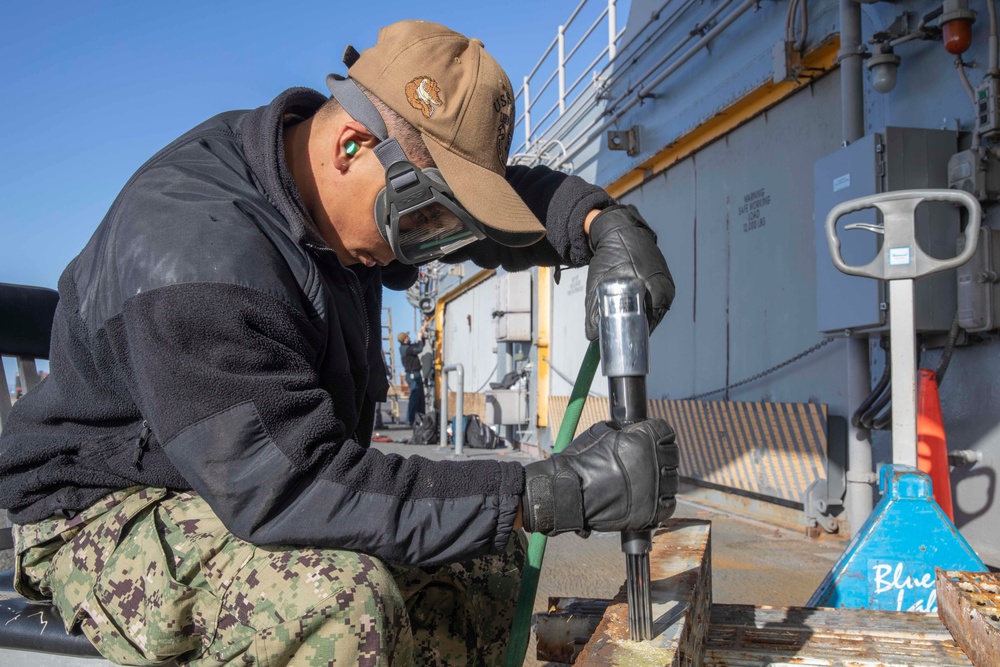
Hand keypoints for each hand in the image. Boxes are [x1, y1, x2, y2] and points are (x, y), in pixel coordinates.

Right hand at [521, 419, 678, 535]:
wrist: (568, 492)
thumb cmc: (579, 461)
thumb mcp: (599, 432)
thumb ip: (621, 431)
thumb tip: (626, 430)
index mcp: (644, 440)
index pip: (665, 431)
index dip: (657, 434)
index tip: (650, 439)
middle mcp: (654, 462)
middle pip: (672, 455)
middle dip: (660, 455)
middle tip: (646, 461)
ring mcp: (654, 488)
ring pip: (672, 480)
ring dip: (661, 479)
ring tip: (646, 481)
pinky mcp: (651, 512)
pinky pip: (668, 504)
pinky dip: (662, 500)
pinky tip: (650, 498)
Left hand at [585, 205, 674, 340]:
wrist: (621, 230)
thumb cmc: (609, 257)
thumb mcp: (598, 284)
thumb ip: (594, 311)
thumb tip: (592, 337)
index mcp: (651, 290)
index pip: (646, 324)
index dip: (634, 335)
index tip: (623, 343)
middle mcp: (664, 289)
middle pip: (652, 319)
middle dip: (638, 328)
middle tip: (623, 336)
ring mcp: (667, 284)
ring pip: (656, 311)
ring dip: (643, 317)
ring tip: (629, 324)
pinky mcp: (666, 279)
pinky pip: (658, 300)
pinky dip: (648, 306)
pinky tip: (637, 309)